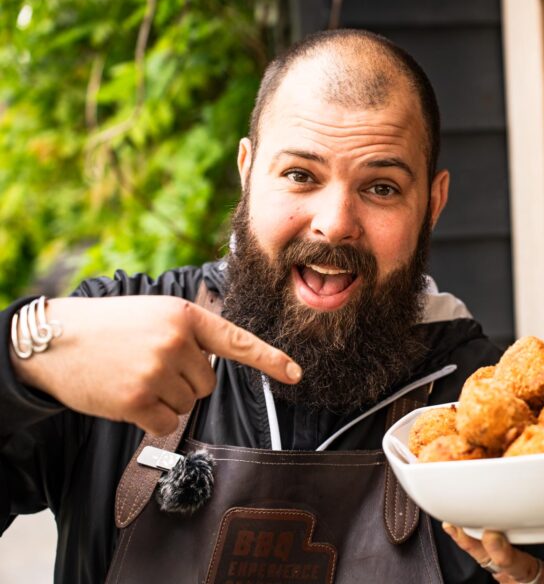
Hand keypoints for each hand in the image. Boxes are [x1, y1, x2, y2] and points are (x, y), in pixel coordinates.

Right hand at [11, 296, 301, 435]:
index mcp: (184, 316)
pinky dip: (151, 418)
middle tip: (150, 365)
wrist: (54, 339)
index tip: (296, 374)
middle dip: (185, 381)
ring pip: (188, 403)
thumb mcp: (155, 313)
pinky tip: (126, 396)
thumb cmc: (109, 327)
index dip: (269, 360)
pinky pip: (166, 423)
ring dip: (166, 398)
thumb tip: (218, 361)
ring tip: (134, 375)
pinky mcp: (136, 400)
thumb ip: (189, 333)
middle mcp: (175, 341)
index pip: (237, 340)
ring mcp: (156, 371)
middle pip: (208, 383)